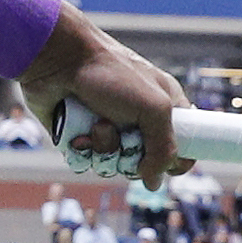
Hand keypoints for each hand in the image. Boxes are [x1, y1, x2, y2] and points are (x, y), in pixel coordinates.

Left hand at [24, 10, 185, 190]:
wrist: (59, 60)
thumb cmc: (110, 75)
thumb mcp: (153, 107)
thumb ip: (164, 148)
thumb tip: (154, 183)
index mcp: (162, 108)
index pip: (182, 145)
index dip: (175, 161)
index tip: (167, 165)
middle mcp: (136, 121)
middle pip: (144, 163)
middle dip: (131, 156)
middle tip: (125, 135)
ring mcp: (107, 129)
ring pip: (113, 165)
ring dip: (104, 151)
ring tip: (96, 125)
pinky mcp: (80, 136)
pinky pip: (86, 163)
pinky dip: (82, 152)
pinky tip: (77, 135)